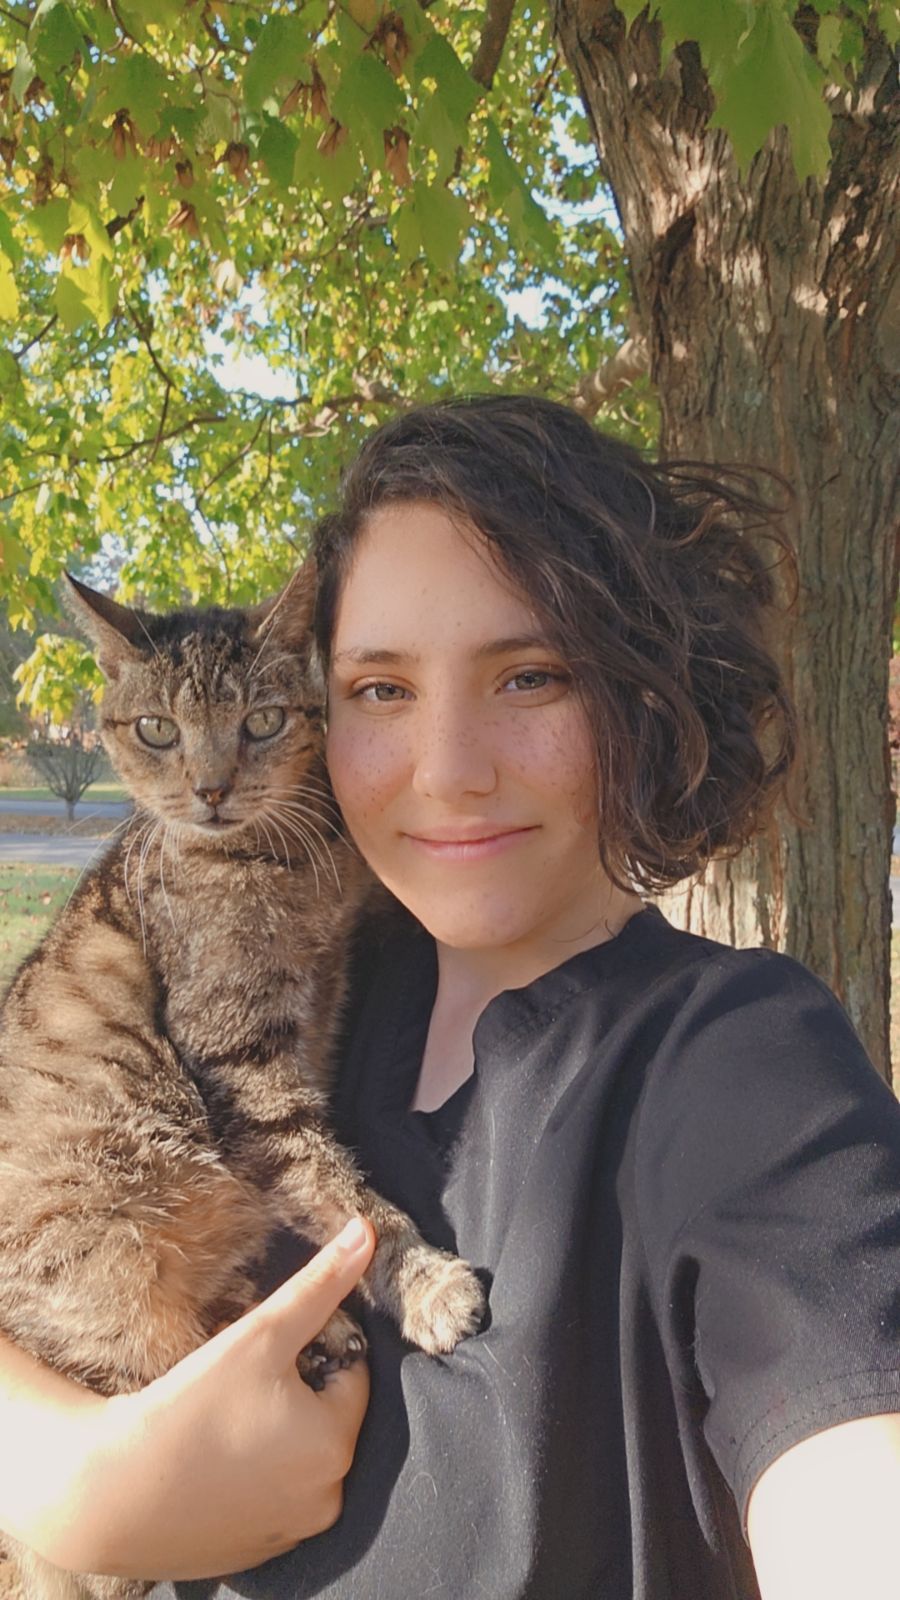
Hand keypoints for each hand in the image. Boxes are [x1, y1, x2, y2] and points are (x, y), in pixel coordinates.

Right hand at [34, 1218, 374, 1580]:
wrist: (110, 1491)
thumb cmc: (191, 1406)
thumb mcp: (261, 1334)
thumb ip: (320, 1285)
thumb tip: (367, 1233)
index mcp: (336, 1445)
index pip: (350, 1373)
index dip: (310, 1348)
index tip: (263, 1345)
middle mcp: (326, 1498)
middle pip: (324, 1417)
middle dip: (292, 1388)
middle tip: (239, 1377)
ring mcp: (288, 1531)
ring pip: (295, 1456)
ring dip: (272, 1429)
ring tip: (221, 1412)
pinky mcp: (251, 1553)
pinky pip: (265, 1496)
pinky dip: (248, 1472)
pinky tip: (209, 1454)